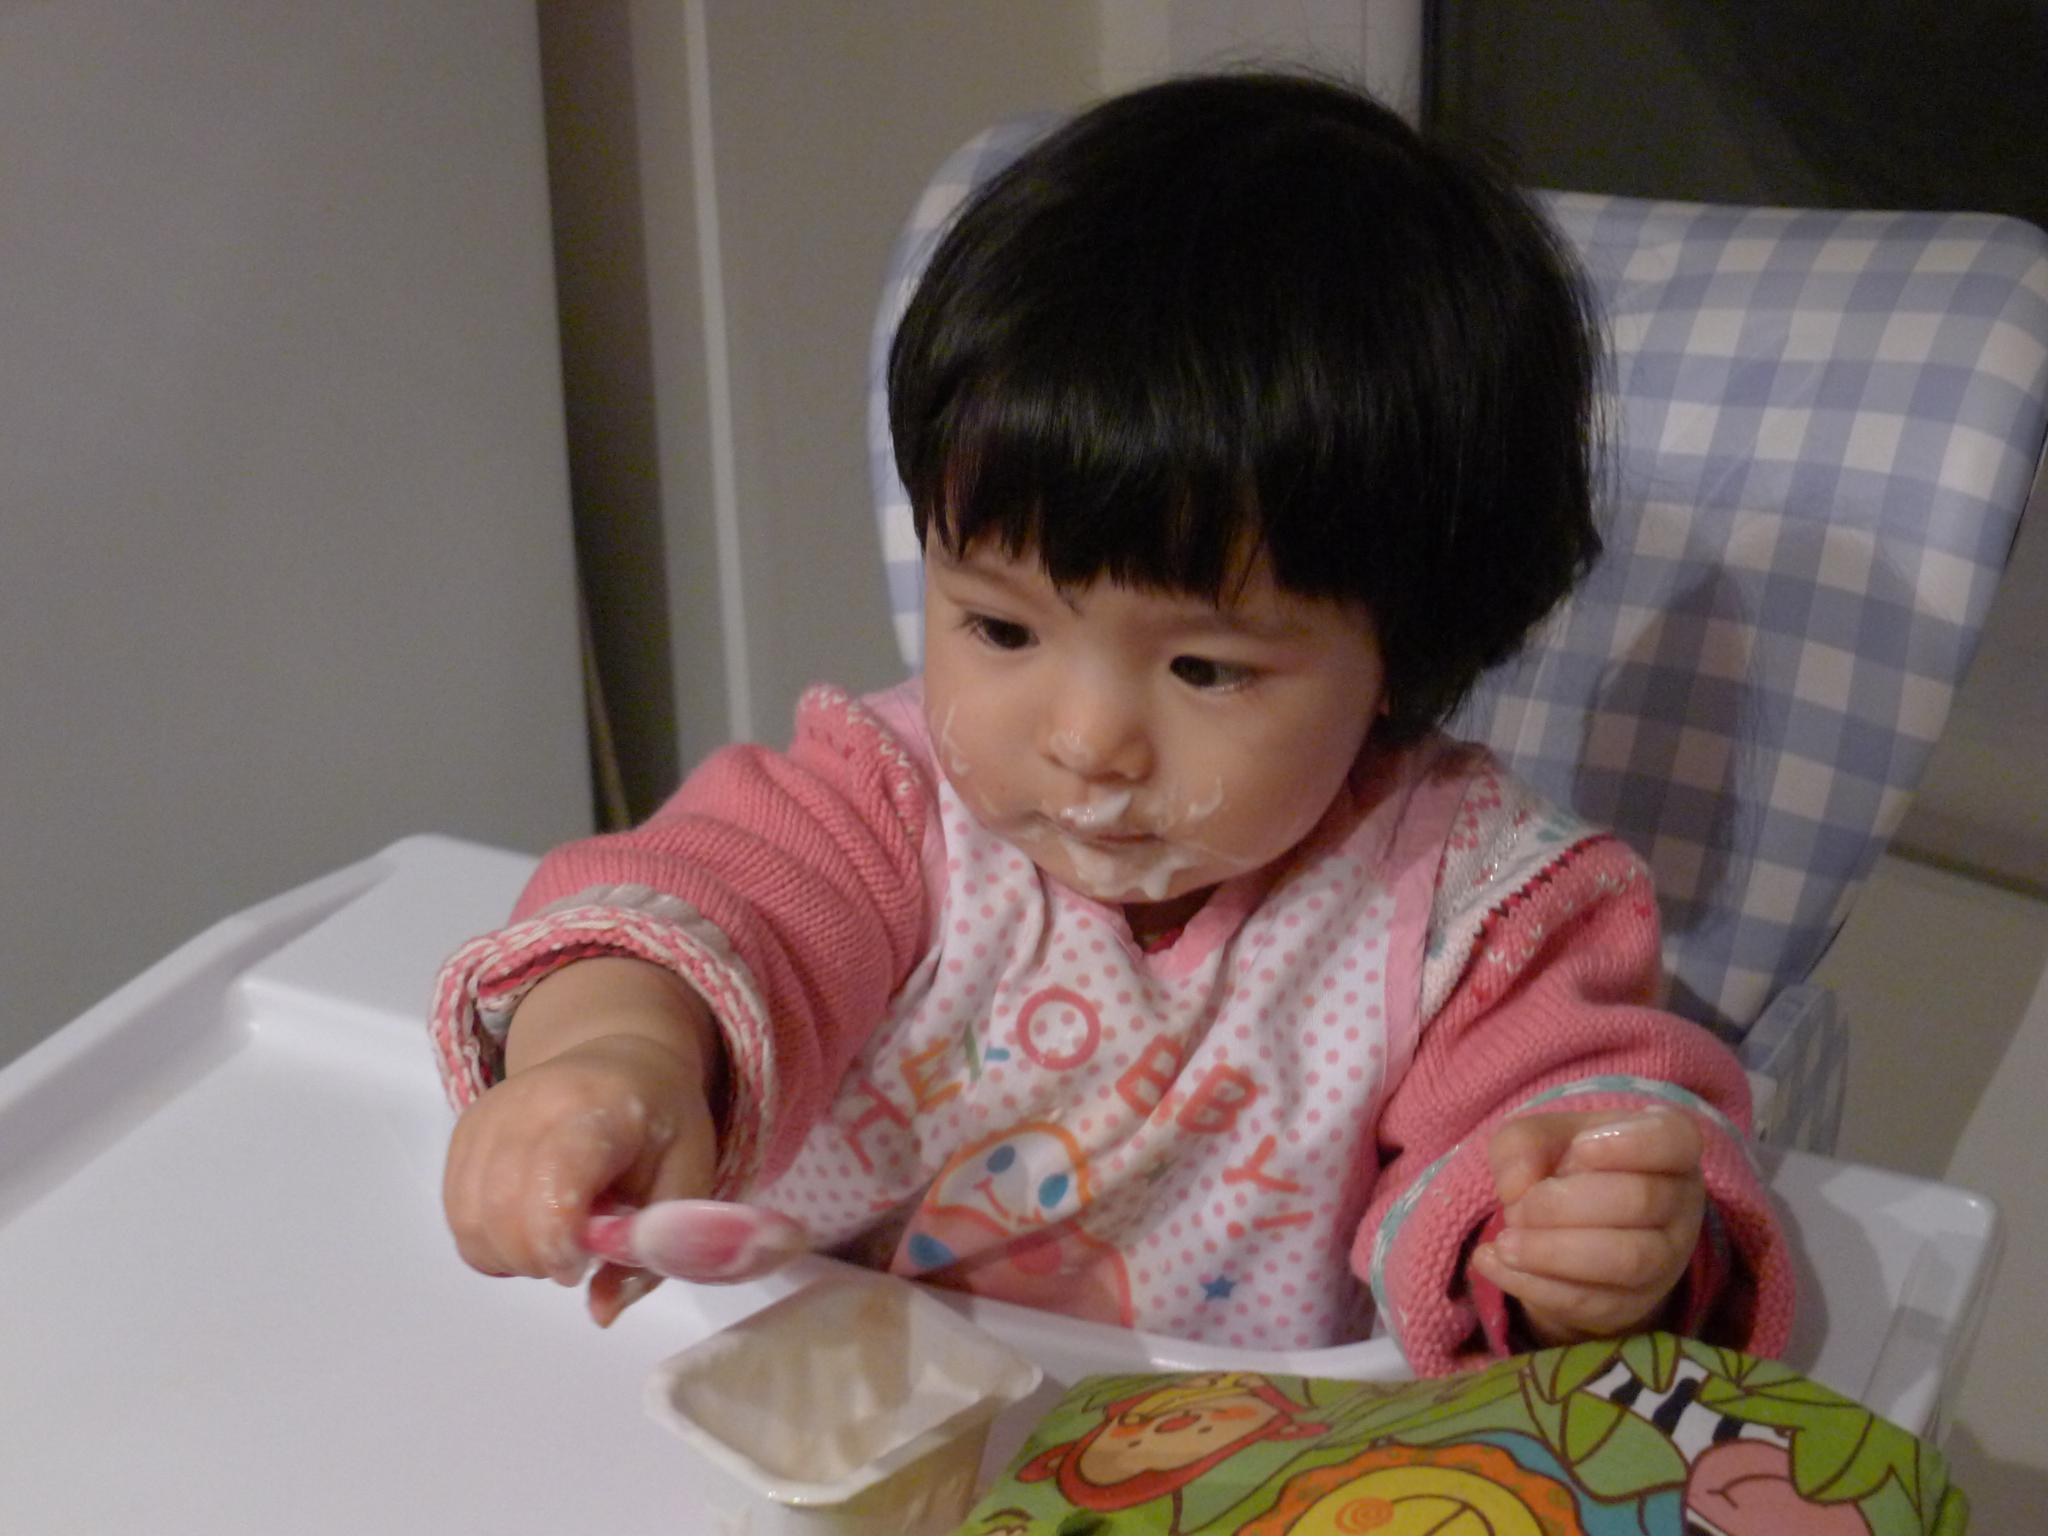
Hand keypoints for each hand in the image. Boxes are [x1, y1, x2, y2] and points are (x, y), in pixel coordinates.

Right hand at [441, 958, 723, 1324]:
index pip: (556, 1172)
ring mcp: (488, 1114)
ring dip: (509, 1255)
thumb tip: (600, 1312)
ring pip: (469, 1218)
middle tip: (577, 1257)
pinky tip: (528, 1226)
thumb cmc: (661, 1127)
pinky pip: (456, 1213)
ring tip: (555, 1239)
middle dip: (536, 1259)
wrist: (619, 1065)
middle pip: (501, 1207)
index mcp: (601, 1106)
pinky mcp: (462, 1131)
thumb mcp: (687, 1182)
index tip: (577, 1268)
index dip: (556, 1236)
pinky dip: (487, 1240)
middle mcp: (530, 1101)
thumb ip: (653, 1248)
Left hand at [1469, 1105, 1705, 1346]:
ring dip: (1553, 1252)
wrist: (1569, 1228)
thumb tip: (1517, 1188)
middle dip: (1565, 1204)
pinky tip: (1493, 1263)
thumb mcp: (1539, 1137)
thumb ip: (1524, 1144)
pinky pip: (1593, 1302)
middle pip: (1641, 1200)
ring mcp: (1665, 1261)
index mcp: (1669, 1145)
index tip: (1579, 1147)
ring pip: (1627, 1260)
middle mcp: (1680, 1203)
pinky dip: (1534, 1285)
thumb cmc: (1566, 1165)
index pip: (1675, 1139)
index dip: (1630, 1144)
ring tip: (1503, 1243)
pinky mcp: (1633, 1305)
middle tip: (1516, 1208)